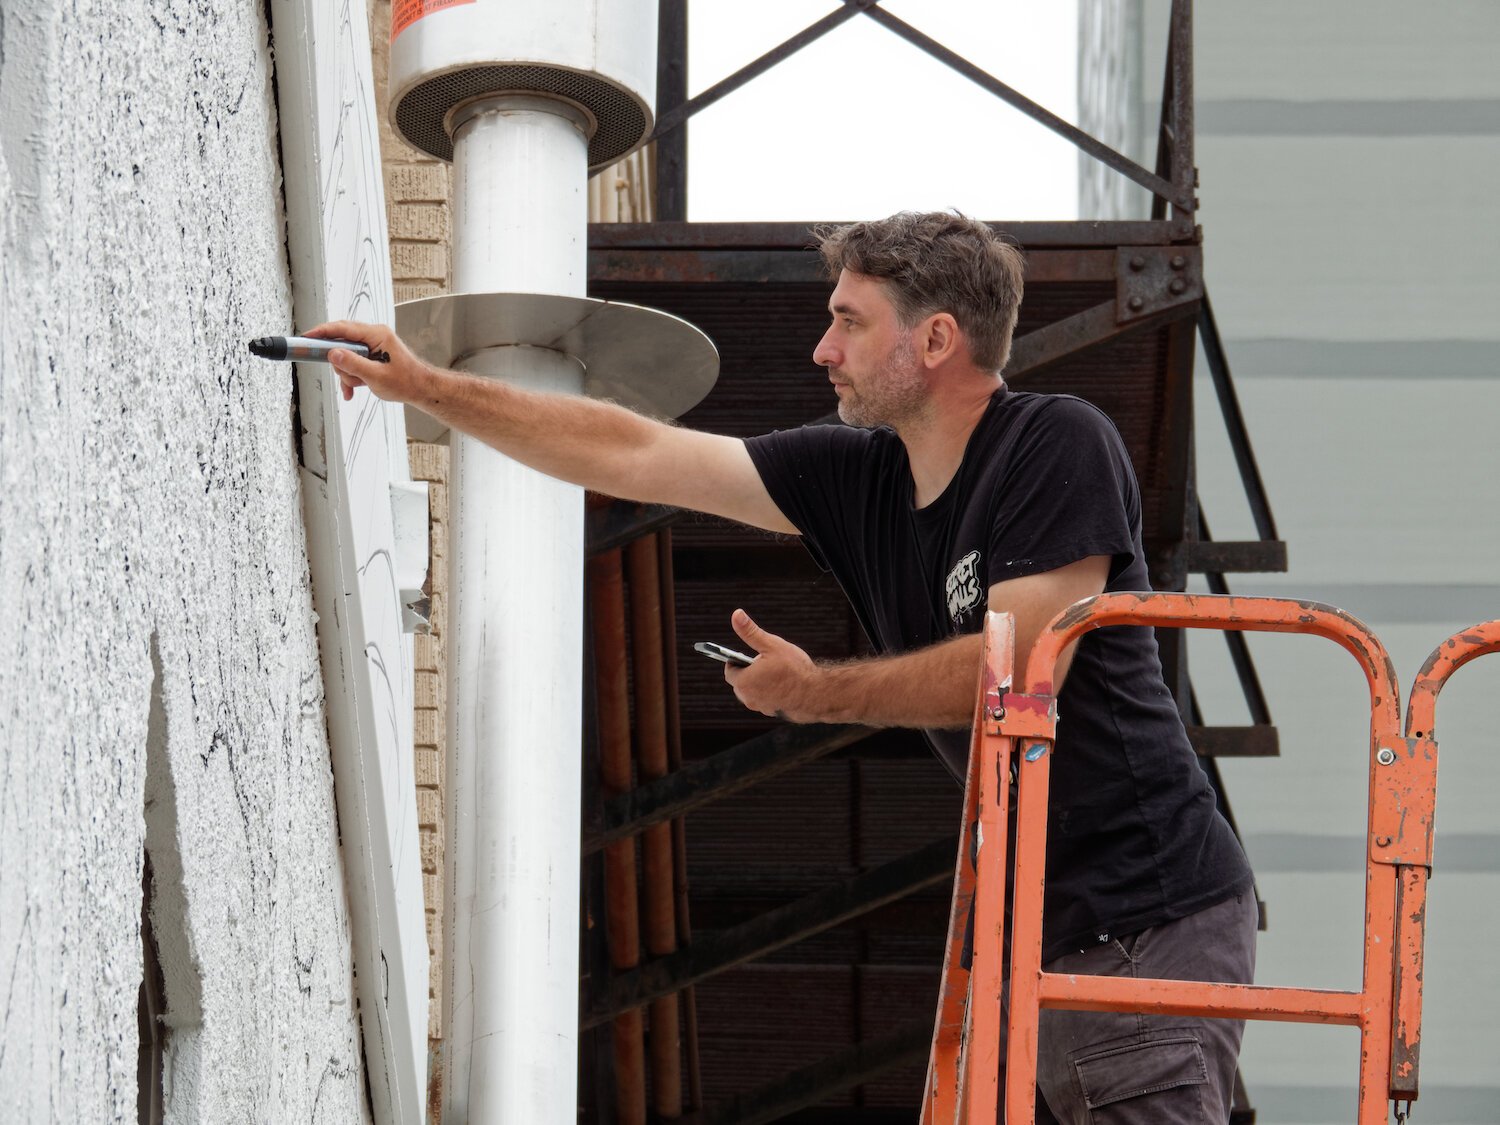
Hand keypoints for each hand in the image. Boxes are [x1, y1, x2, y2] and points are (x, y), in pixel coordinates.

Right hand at [304, 320, 431, 403]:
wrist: (421, 390)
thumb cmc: (407, 382)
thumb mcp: (376, 376)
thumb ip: (353, 364)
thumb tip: (332, 353)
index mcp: (377, 334)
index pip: (342, 328)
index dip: (322, 332)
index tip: (306, 337)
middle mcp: (373, 336)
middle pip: (342, 342)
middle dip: (339, 363)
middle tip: (345, 376)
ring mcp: (372, 346)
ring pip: (345, 356)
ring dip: (347, 374)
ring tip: (358, 386)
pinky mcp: (371, 356)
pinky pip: (353, 363)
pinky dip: (351, 377)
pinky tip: (351, 391)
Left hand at [723, 609, 825, 722]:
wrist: (817, 695)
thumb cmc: (794, 670)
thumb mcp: (771, 645)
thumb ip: (751, 632)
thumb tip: (736, 615)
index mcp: (744, 682)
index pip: (730, 671)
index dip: (736, 661)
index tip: (746, 655)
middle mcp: (749, 699)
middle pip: (741, 682)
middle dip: (749, 672)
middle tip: (765, 662)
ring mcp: (761, 708)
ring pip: (754, 692)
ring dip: (759, 682)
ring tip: (776, 672)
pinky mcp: (774, 713)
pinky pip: (766, 700)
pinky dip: (771, 692)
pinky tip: (784, 684)